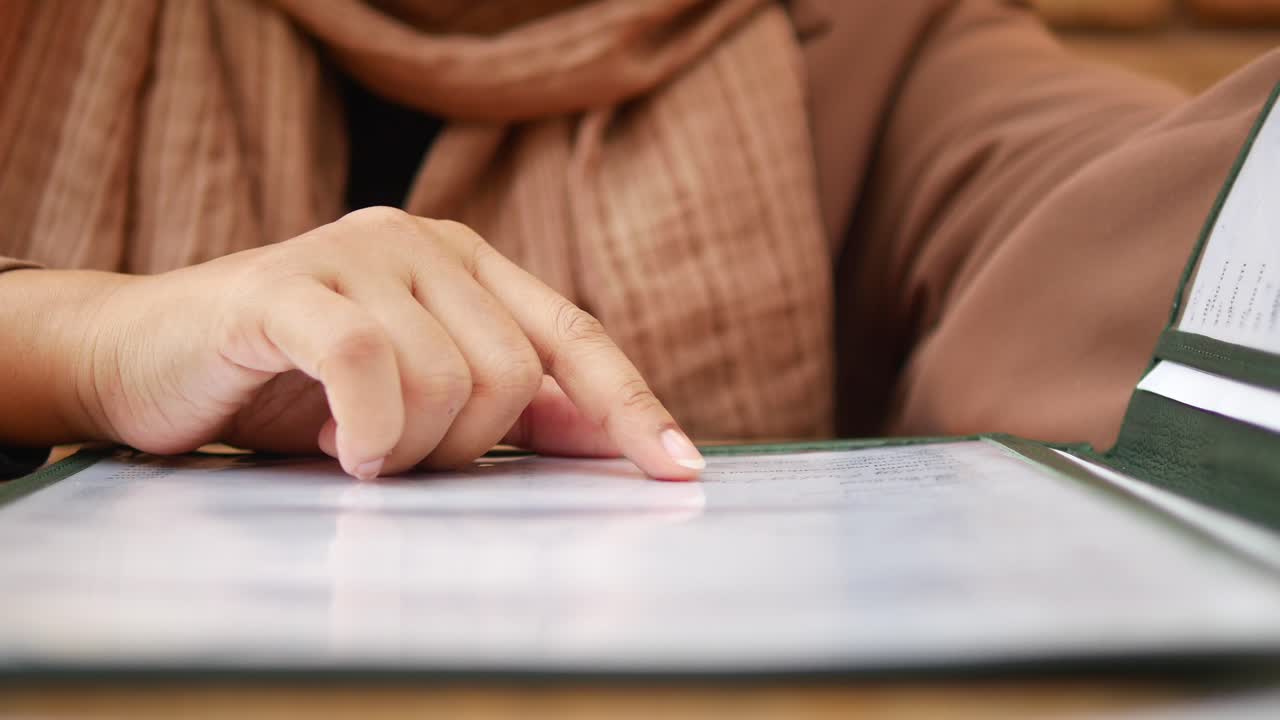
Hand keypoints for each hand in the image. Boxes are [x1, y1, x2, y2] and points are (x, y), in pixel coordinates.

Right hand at [69, 207, 704, 479]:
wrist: (147, 360)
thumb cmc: (292, 388)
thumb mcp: (418, 401)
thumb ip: (514, 407)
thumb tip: (616, 437)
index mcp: (466, 264)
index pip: (576, 337)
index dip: (630, 406)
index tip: (681, 470)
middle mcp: (422, 243)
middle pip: (512, 373)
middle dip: (460, 445)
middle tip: (391, 453)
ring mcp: (356, 253)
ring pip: (446, 379)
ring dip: (401, 447)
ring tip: (349, 443)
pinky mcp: (289, 283)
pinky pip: (369, 364)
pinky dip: (364, 428)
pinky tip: (331, 442)